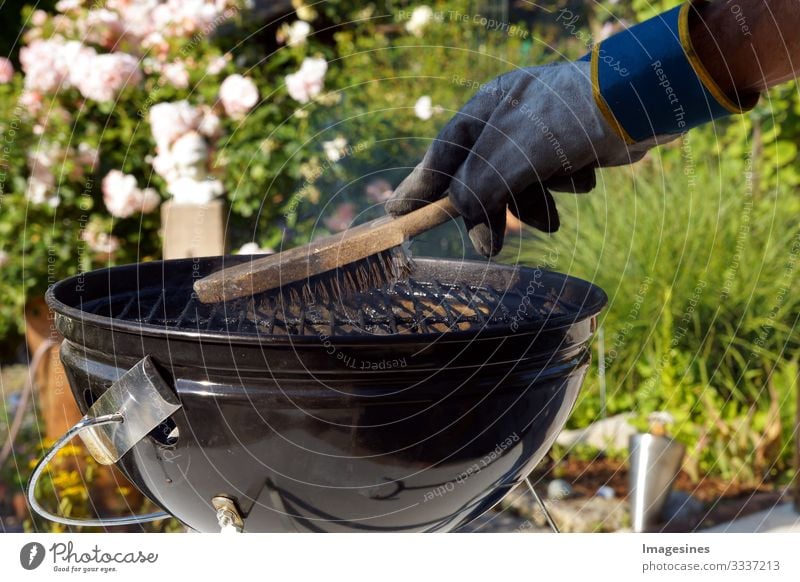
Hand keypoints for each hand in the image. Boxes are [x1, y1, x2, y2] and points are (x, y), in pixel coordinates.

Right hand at [386, 61, 657, 255]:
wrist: (640, 103)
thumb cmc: (570, 120)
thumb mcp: (515, 155)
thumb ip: (479, 186)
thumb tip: (457, 212)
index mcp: (486, 110)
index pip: (443, 154)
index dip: (420, 186)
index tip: (399, 214)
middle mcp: (507, 120)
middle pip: (479, 176)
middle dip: (488, 212)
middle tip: (490, 248)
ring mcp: (536, 133)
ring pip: (515, 183)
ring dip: (530, 207)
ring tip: (551, 223)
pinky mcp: (564, 146)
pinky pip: (547, 179)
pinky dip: (559, 188)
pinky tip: (582, 182)